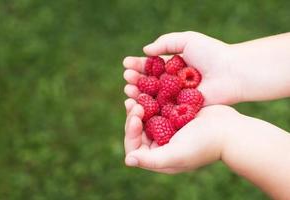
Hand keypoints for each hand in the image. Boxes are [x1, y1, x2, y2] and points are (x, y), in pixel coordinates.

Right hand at [122, 31, 242, 104]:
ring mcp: (177, 97)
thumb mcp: (187, 40)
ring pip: (153, 96)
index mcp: (174, 66)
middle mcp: (173, 83)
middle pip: (149, 82)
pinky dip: (150, 107)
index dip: (138, 65)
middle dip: (135, 79)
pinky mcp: (182, 110)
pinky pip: (163, 109)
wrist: (231, 72)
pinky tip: (139, 103)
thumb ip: (165, 43)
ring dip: (138, 93)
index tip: (126, 63)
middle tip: (126, 77)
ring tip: (128, 88)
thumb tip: (145, 51)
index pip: (151, 66)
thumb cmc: (212, 54)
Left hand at [123, 103, 241, 173]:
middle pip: (138, 129)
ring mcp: (168, 128)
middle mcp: (161, 144)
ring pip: (146, 115)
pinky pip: (157, 104)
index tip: (136, 118)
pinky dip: (150, 95)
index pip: (134, 147)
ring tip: (132, 92)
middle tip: (131, 102)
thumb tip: (128, 160)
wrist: (231, 130)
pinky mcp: (175, 114)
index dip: (131, 132)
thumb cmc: (205, 144)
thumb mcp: (177, 154)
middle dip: (133, 116)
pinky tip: (145, 85)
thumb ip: (152, 160)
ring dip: (138, 103)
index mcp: (159, 156)